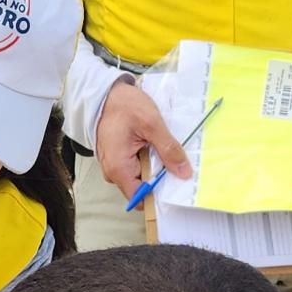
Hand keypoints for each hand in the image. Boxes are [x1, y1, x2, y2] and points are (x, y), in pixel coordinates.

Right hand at [92, 78, 190, 195]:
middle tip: (175, 161)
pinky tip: (156, 147)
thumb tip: (184, 172)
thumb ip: (168, 149)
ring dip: (156, 167)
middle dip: (161, 178)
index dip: (160, 194)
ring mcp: (115, 166)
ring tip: (165, 150)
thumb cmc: (123, 105)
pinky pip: (137, 167)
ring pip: (142, 177)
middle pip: (143, 188)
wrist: (107, 93)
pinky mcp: (119, 159)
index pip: (141, 198)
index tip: (176, 183)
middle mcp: (113, 172)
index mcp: (119, 168)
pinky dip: (149, 159)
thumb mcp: (152, 124)